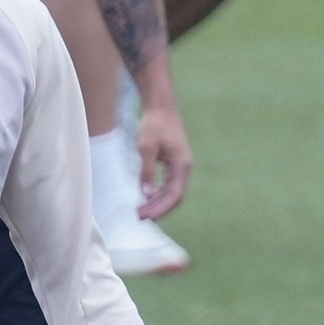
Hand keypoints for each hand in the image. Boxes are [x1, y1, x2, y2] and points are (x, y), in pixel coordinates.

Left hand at [134, 100, 191, 219]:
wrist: (160, 107)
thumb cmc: (154, 125)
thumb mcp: (146, 148)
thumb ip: (147, 171)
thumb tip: (146, 194)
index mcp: (181, 165)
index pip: (175, 195)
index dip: (162, 208)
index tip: (148, 217)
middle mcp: (183, 168)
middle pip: (174, 197)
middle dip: (158, 209)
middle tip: (140, 217)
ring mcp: (179, 166)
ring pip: (170, 192)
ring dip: (156, 203)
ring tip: (140, 211)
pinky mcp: (172, 164)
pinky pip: (167, 184)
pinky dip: (157, 193)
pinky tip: (145, 199)